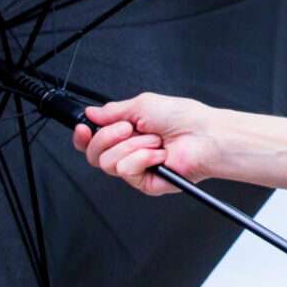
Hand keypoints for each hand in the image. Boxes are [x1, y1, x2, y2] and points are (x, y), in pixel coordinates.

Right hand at [70, 93, 220, 195]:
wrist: (203, 136)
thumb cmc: (183, 118)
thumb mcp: (142, 104)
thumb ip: (112, 110)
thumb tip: (92, 113)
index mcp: (127, 131)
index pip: (94, 139)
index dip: (83, 135)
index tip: (84, 127)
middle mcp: (129, 149)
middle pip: (94, 153)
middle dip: (108, 137)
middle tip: (129, 129)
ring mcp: (136, 167)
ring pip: (107, 162)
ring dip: (132, 146)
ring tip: (153, 141)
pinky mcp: (144, 183)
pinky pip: (126, 171)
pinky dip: (142, 158)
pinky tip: (158, 155)